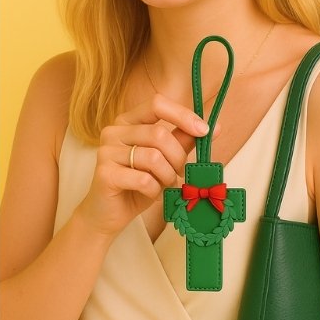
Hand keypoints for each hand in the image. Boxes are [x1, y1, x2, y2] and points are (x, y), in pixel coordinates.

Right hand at [76, 94, 210, 238]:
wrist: (106, 215)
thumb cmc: (137, 184)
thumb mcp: (164, 160)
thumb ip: (183, 141)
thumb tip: (215, 127)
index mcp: (128, 120)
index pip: (157, 104)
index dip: (182, 115)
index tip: (204, 131)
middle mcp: (114, 130)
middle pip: (159, 134)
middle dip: (178, 157)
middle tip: (180, 173)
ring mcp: (106, 151)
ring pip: (153, 157)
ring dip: (167, 175)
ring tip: (166, 185)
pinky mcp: (104, 174)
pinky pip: (143, 179)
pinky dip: (154, 189)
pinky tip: (150, 193)